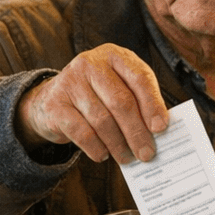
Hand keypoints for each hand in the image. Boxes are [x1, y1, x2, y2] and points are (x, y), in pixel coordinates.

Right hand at [17, 43, 170, 163]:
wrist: (54, 98)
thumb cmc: (98, 94)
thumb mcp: (120, 87)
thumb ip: (139, 102)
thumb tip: (158, 131)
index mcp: (115, 56)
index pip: (139, 78)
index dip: (152, 105)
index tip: (161, 128)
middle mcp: (90, 64)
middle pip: (120, 101)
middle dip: (136, 132)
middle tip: (147, 153)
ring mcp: (70, 82)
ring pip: (102, 120)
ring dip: (118, 144)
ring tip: (127, 157)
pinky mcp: (55, 104)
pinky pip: (82, 132)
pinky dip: (96, 148)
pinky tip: (103, 154)